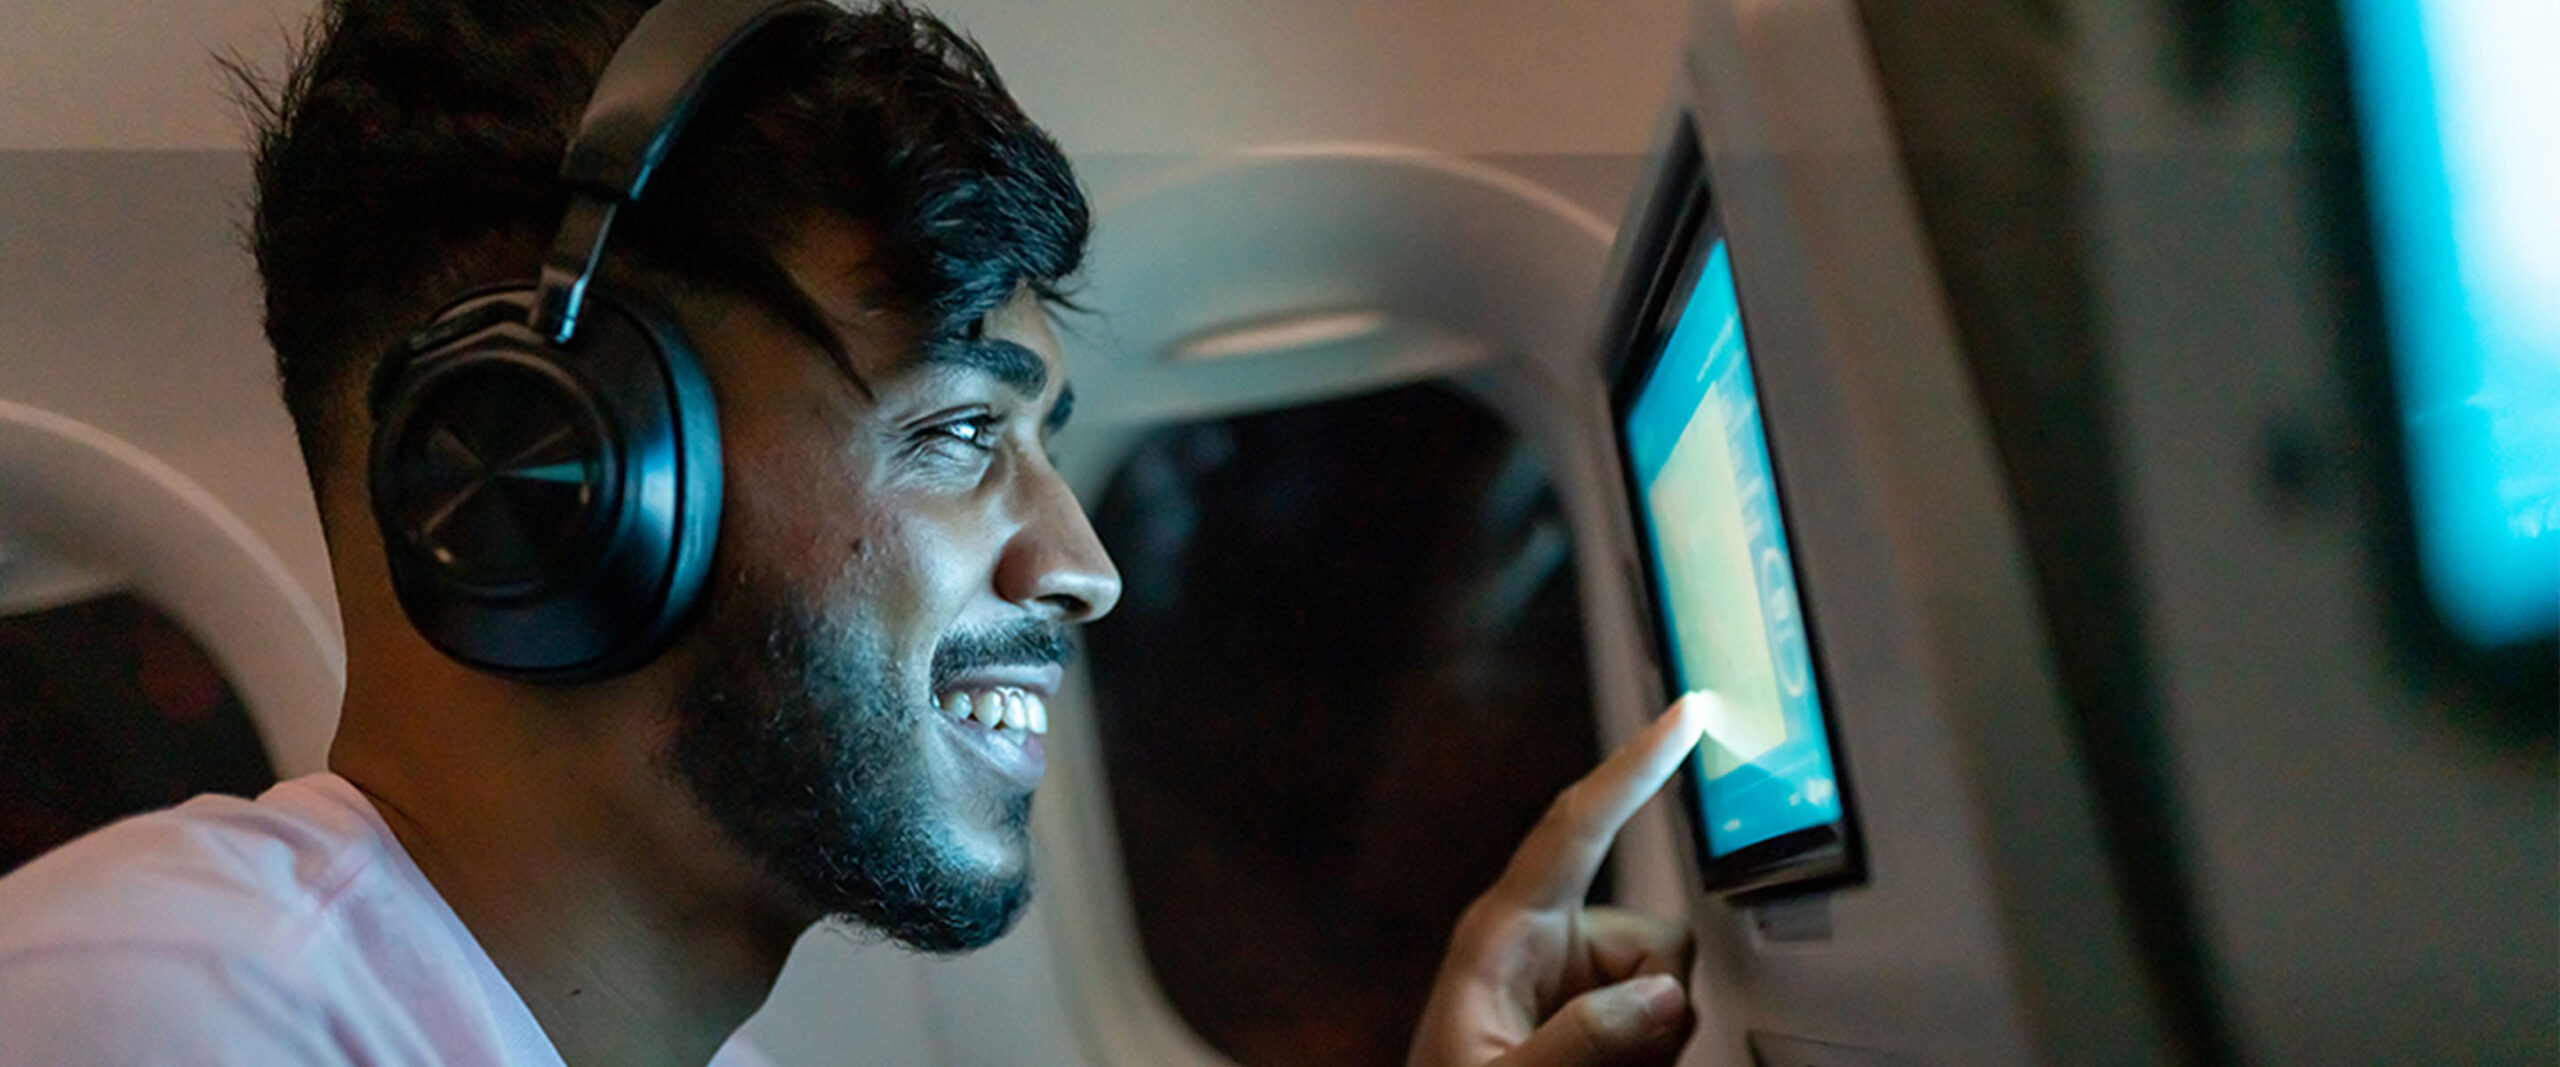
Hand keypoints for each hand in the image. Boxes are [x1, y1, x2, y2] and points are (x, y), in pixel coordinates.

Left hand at [1407, 693, 1712, 1066]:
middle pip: (1656, 937)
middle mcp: (1543, 941)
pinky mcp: (1592, 1008)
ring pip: (1669, 987)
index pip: (1576, 827)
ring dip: (1654, 1041)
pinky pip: (1663, 1015)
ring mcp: (1571, 976)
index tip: (1685, 713)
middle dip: (1658, 1004)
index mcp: (1501, 932)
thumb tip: (1662, 996)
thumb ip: (1580, 1042)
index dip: (1633, 766)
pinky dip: (1653, 1053)